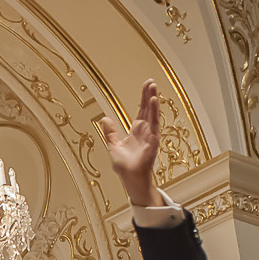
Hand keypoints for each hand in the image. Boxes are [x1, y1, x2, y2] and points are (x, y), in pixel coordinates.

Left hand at [99, 80, 161, 207]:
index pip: (141, 110)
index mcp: (136, 131)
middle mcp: (145, 131)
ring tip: (153, 87)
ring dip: (153, 100)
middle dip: (149, 95)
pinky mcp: (153, 140)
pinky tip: (154, 101)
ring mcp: (150, 134)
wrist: (130, 177)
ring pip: (152, 114)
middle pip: (147, 109)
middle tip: (151, 81)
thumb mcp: (113, 146)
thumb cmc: (124, 166)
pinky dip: (154, 112)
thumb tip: (104, 119)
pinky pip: (154, 123)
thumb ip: (110, 132)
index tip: (146, 86)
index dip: (143, 98)